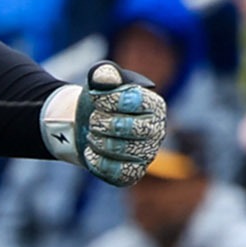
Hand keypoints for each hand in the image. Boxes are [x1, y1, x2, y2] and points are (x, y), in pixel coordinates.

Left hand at [66, 62, 165, 187]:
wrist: (89, 126)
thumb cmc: (101, 102)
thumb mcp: (101, 82)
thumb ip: (104, 74)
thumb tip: (103, 76)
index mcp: (154, 105)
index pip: (133, 100)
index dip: (108, 99)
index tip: (97, 99)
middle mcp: (157, 131)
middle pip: (128, 128)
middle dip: (102, 122)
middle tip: (93, 120)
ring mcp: (147, 154)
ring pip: (119, 150)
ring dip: (96, 140)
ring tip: (92, 134)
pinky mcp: (133, 173)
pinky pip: (116, 172)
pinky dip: (96, 161)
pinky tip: (91, 151)